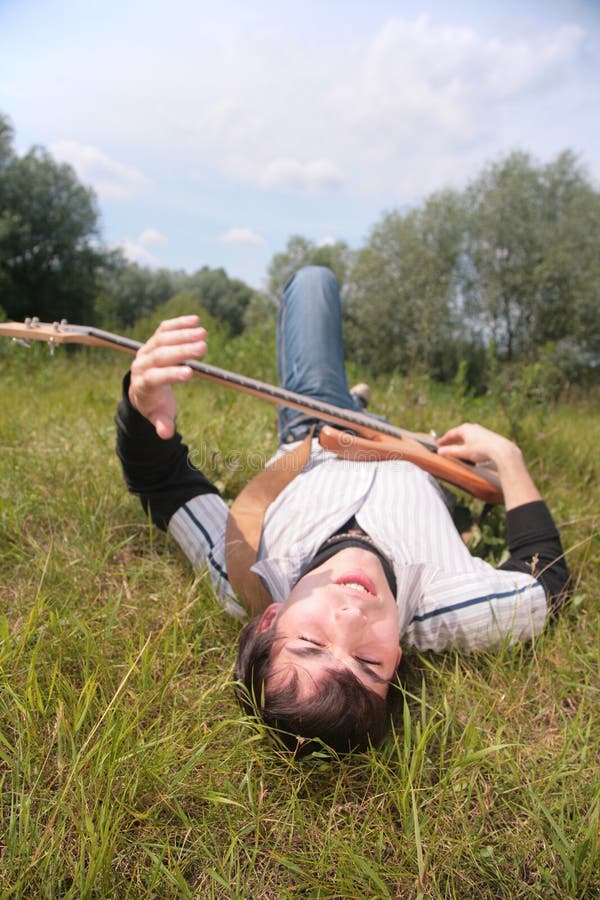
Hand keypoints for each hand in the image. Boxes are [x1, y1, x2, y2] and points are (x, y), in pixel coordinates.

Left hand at [128, 315, 207, 438]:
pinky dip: (179, 323)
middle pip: (160, 355)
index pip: (155, 377)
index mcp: (143, 385)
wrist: (142, 388)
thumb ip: (161, 424)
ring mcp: (146, 349)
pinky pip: (164, 328)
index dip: (171, 375)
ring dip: (182, 334)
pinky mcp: (153, 340)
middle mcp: (141, 364)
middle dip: (181, 351)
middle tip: (203, 347)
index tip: (190, 373)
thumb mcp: (158, 416)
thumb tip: (165, 434)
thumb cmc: (155, 404)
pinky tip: (196, 320)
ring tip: (203, 333)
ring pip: (162, 338)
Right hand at [437, 423, 540, 509]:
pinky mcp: (487, 436)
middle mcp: (472, 427)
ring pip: (466, 436)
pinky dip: (467, 443)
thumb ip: (451, 452)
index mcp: (465, 429)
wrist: (501, 450)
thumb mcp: (464, 452)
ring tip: (455, 448)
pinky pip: (473, 438)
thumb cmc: (482, 450)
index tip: (438, 444)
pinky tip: (468, 449)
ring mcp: (480, 431)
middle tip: (444, 446)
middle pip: (458, 434)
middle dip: (451, 440)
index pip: (450, 434)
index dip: (443, 440)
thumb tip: (440, 452)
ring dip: (459, 442)